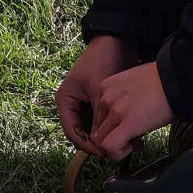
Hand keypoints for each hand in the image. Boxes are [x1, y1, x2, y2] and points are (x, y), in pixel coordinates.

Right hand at [55, 35, 136, 156]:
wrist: (118, 40)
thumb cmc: (103, 60)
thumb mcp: (99, 89)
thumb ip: (99, 115)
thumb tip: (102, 142)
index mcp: (65, 101)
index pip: (72, 132)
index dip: (87, 145)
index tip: (104, 152)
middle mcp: (73, 105)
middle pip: (83, 133)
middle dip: (99, 142)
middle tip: (117, 151)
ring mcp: (87, 104)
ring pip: (95, 129)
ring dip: (108, 136)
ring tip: (125, 143)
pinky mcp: (100, 102)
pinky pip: (104, 121)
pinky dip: (113, 126)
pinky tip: (128, 132)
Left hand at [92, 63, 174, 160]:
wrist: (177, 78)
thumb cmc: (162, 80)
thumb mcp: (133, 83)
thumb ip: (121, 99)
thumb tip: (120, 121)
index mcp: (106, 87)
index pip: (98, 117)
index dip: (111, 127)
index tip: (128, 127)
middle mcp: (106, 98)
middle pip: (98, 130)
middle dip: (114, 138)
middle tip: (134, 137)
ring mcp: (115, 110)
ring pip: (102, 141)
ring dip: (118, 146)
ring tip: (137, 141)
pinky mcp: (127, 123)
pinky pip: (110, 147)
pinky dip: (119, 153)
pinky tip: (135, 145)